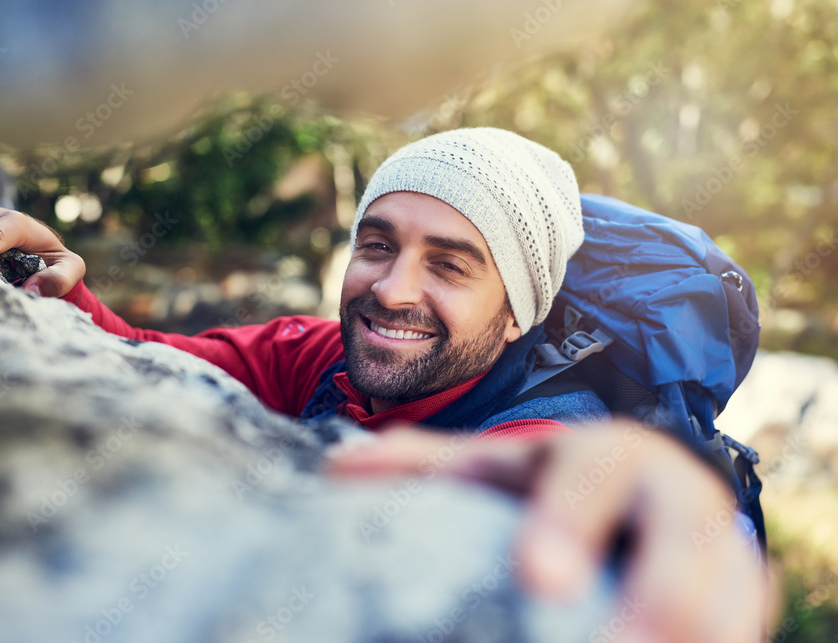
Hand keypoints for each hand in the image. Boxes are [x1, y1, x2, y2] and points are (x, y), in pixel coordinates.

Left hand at [328, 421, 777, 642]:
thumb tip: (336, 470)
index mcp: (606, 453)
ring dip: (699, 634)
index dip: (570, 521)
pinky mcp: (742, 592)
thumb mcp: (492, 470)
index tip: (537, 578)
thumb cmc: (552, 486)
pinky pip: (740, 628)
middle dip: (658, 598)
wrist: (643, 496)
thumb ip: (424, 467)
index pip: (594, 474)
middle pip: (684, 541)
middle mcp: (675, 493)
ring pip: (731, 594)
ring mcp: (722, 545)